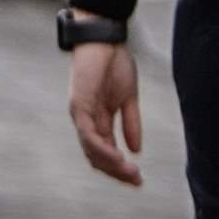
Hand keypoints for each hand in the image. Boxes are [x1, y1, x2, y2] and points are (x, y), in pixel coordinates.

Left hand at [68, 29, 146, 186]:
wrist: (104, 37)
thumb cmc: (114, 62)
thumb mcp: (128, 97)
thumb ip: (131, 123)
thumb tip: (137, 150)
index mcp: (97, 119)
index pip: (105, 151)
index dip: (120, 167)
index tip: (139, 179)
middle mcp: (85, 120)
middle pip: (96, 156)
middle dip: (117, 172)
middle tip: (137, 181)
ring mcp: (80, 114)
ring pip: (91, 150)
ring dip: (111, 165)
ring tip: (130, 172)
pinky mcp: (79, 105)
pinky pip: (88, 135)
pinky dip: (102, 149)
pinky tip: (119, 157)